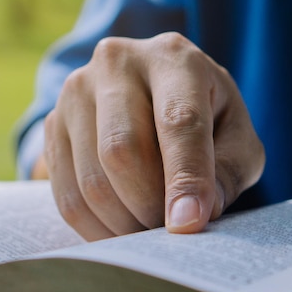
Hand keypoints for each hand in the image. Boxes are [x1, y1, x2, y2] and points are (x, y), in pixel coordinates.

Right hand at [42, 32, 264, 240]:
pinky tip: (123, 232)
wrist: (160, 95)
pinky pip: (65, 194)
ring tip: (151, 232)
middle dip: (149, 206)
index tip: (187, 225)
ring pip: (91, 179)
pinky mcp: (53, 123)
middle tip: (171, 231)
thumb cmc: (211, 121)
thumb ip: (226, 174)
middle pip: (122, 150)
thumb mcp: (238, 140)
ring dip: (124, 224)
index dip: (184, 178)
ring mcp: (77, 91)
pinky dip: (96, 228)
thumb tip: (188, 218)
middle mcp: (117, 63)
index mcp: (175, 58)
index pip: (178, 122)